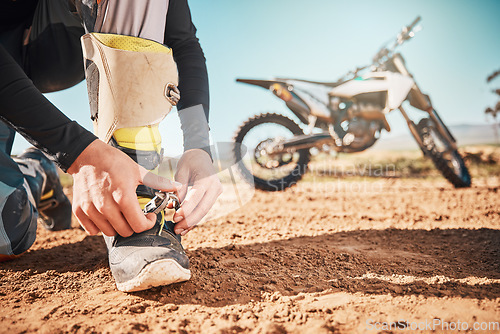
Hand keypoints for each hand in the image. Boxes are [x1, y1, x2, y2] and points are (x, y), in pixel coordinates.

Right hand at [67, 139, 181, 236]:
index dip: (148, 224)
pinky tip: (107, 215)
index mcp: (123, 197)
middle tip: (137, 215)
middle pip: (125, 232)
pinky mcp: (79, 210)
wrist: (86, 156)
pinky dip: (101, 226)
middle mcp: (106, 206)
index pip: (138, 226)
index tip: (149, 216)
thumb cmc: (114, 162)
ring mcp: (91, 210)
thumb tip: (178, 187)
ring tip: (122, 214)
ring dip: (118, 227)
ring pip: (109, 232)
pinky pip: (93, 230)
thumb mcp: (138, 170)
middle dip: (134, 226)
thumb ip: (158, 182)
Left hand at [173, 149, 221, 234]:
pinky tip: (186, 228)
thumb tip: (173, 204)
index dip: (187, 209)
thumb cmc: (190, 161)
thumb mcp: (181, 170)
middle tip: (177, 229)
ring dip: (192, 223)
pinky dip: (194, 219)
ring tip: (179, 230)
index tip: (175, 217)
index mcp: (207, 179)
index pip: (197, 197)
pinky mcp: (213, 198)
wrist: (201, 156)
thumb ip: (178, 187)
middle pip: (203, 208)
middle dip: (189, 220)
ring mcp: (216, 193)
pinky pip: (204, 210)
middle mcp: (215, 187)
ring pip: (204, 212)